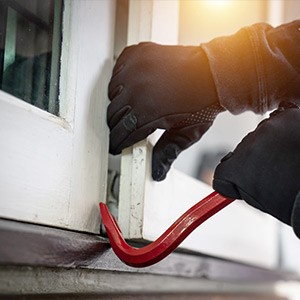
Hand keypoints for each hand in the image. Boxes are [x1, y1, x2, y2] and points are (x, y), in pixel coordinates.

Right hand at [108, 42, 223, 180]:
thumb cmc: (203, 102)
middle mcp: (136, 90)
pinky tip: (133, 85)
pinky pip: (117, 70)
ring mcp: (135, 70)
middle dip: (117, 125)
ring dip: (119, 102)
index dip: (117, 143)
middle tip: (127, 127)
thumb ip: (167, 153)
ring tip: (133, 105)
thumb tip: (157, 172)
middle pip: (113, 115)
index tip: (117, 145)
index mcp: (147, 113)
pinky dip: (121, 79)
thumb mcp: (187, 133)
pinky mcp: (137, 55)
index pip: (120, 134)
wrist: (214, 72)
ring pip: (112, 93)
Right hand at [213, 102, 299, 237]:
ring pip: (261, 135)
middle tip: (276, 171)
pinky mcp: (288, 116)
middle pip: (243, 151)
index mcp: (237, 169)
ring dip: (270, 144)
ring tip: (290, 158)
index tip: (238, 182)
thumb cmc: (296, 198)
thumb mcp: (262, 200)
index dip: (231, 179)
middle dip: (255, 159)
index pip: (223, 170)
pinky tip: (295, 144)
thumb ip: (244, 185)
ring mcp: (268, 129)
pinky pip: (280, 121)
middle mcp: (248, 145)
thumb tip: (241, 177)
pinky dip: (286, 130)